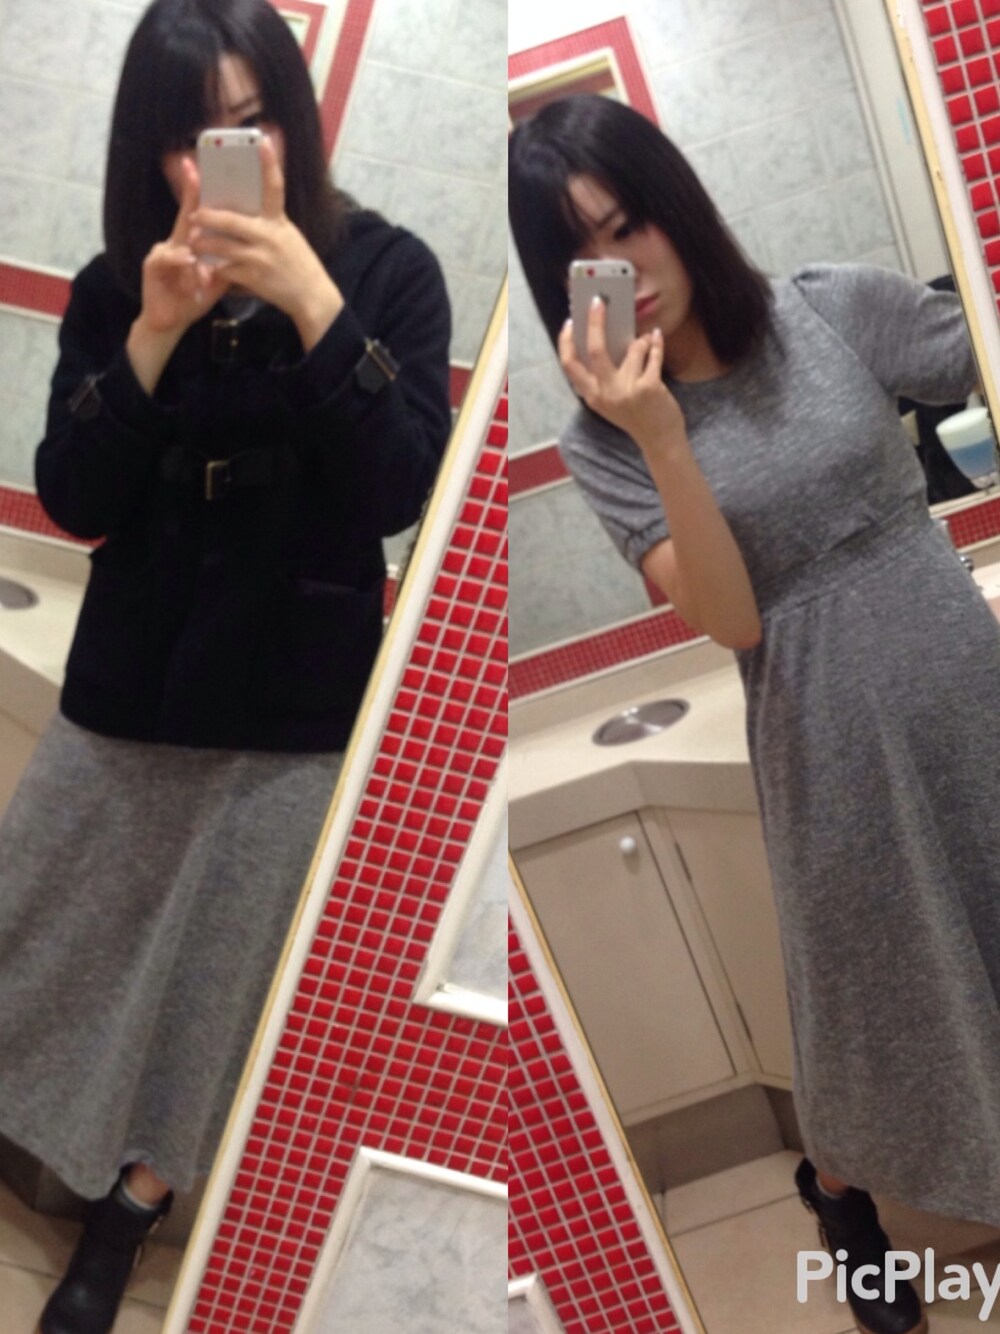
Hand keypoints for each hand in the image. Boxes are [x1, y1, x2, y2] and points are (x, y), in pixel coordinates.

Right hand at [138, 157, 229, 335]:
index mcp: (194, 242)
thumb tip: (253, 244)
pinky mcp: (152, 266)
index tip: (213, 166)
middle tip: (196, 172)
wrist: (170, 321)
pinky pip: (166, 258)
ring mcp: (163, 251)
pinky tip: (188, 258)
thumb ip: (230, 260)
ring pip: (179, 237)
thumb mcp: (218, 278)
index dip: (206, 191)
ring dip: (193, 239)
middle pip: (187, 214)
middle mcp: (176, 241)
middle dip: (190, 192)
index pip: (203, 214)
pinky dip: (179, 259)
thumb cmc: (194, 296)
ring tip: (208, 232)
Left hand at [189, 136, 344, 350]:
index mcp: (279, 222)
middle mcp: (269, 237)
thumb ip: (270, 223)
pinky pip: (226, 269)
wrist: (311, 296)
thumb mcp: (289, 237)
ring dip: (204, 243)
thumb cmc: (299, 265)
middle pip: (231, 220)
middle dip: (208, 216)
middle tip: (193, 213)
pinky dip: (214, 268)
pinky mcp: (253, 277)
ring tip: (192, 241)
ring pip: (222, 246)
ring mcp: (260, 258)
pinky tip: (205, 267)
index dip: (270, 163)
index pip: (275, 187)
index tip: (263, 141)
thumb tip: (249, 208)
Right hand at [559, 297, 685, 454]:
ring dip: (641, 341)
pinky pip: (652, 354)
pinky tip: (656, 337)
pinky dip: (656, 343)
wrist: (660, 441)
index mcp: (593, 396)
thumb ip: (605, 376)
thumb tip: (606, 337)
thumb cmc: (636, 417)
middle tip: (598, 301)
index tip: (569, 322)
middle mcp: (606, 394)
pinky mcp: (649, 387)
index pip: (570, 365)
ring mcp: (628, 391)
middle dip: (595, 321)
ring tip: (646, 340)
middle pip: (595, 350)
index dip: (566, 341)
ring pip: (632, 349)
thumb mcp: (612, 400)